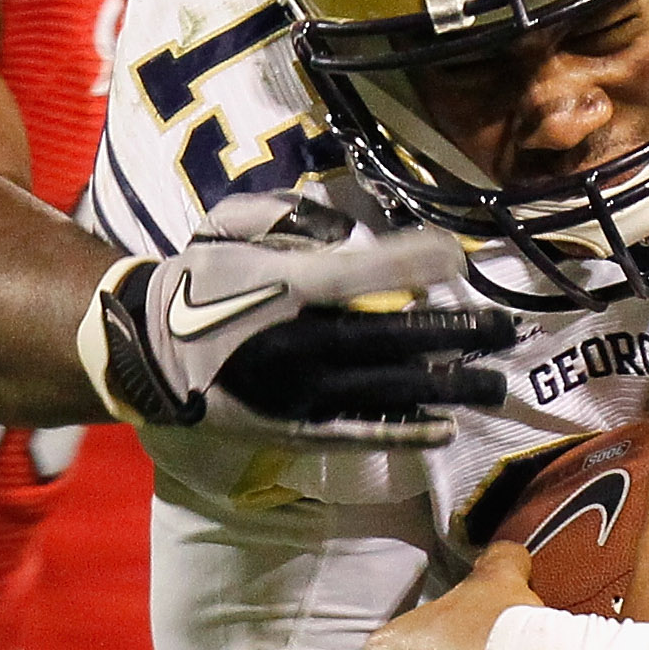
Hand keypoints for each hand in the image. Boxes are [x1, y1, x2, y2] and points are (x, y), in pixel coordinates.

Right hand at [78, 190, 506, 445]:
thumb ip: (295, 216)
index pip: (369, 271)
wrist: (142, 346)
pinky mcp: (292, 429)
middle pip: (398, 336)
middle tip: (506, 329)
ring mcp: (300, 392)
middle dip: (460, 332)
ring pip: (390, 389)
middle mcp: (301, 341)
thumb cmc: (198, 275)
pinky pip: (359, 432)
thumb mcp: (235, 223)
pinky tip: (444, 429)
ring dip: (450, 387)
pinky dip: (403, 431)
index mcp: (286, 285)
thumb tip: (352, 233)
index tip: (462, 257)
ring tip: (497, 384)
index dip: (421, 262)